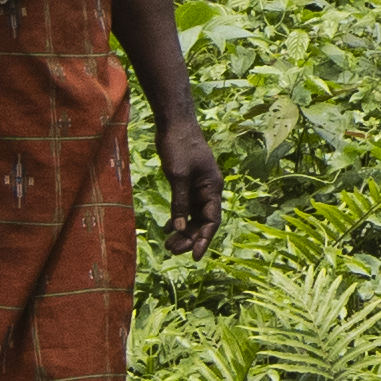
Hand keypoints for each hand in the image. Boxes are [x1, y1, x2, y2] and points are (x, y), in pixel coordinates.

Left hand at [155, 103, 222, 257]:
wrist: (174, 124)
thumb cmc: (180, 147)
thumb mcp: (178, 176)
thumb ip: (180, 203)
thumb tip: (180, 228)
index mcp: (212, 188)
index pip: (212, 220)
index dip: (204, 240)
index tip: (194, 256)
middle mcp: (208, 190)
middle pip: (203, 222)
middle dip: (189, 238)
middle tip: (172, 251)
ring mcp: (197, 187)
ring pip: (193, 216)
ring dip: (183, 231)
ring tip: (168, 245)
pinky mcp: (186, 183)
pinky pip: (185, 207)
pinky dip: (178, 218)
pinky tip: (167, 229)